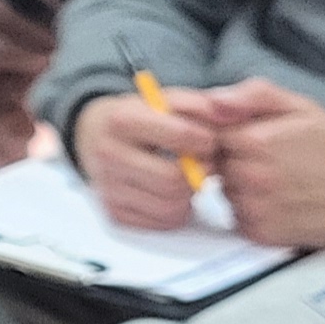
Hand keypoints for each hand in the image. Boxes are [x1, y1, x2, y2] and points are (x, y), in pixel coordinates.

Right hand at [73, 89, 221, 232]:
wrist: (96, 135)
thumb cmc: (140, 118)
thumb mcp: (167, 100)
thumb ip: (200, 104)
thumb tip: (229, 116)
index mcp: (122, 120)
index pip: (180, 136)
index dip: (206, 141)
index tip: (208, 141)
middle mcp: (109, 154)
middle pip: (174, 179)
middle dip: (199, 174)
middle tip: (203, 165)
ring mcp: (108, 186)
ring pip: (171, 207)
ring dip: (189, 195)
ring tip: (187, 178)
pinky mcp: (113, 212)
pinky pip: (162, 223)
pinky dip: (176, 211)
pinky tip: (171, 193)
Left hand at [206, 78, 324, 247]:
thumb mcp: (301, 107)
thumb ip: (253, 95)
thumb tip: (211, 99)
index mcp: (254, 142)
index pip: (209, 134)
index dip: (229, 135)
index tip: (253, 137)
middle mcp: (249, 177)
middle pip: (215, 164)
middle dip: (235, 160)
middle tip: (273, 160)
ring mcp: (254, 209)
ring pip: (225, 192)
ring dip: (241, 187)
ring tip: (280, 182)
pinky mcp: (261, 235)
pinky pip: (238, 218)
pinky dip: (252, 211)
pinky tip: (281, 203)